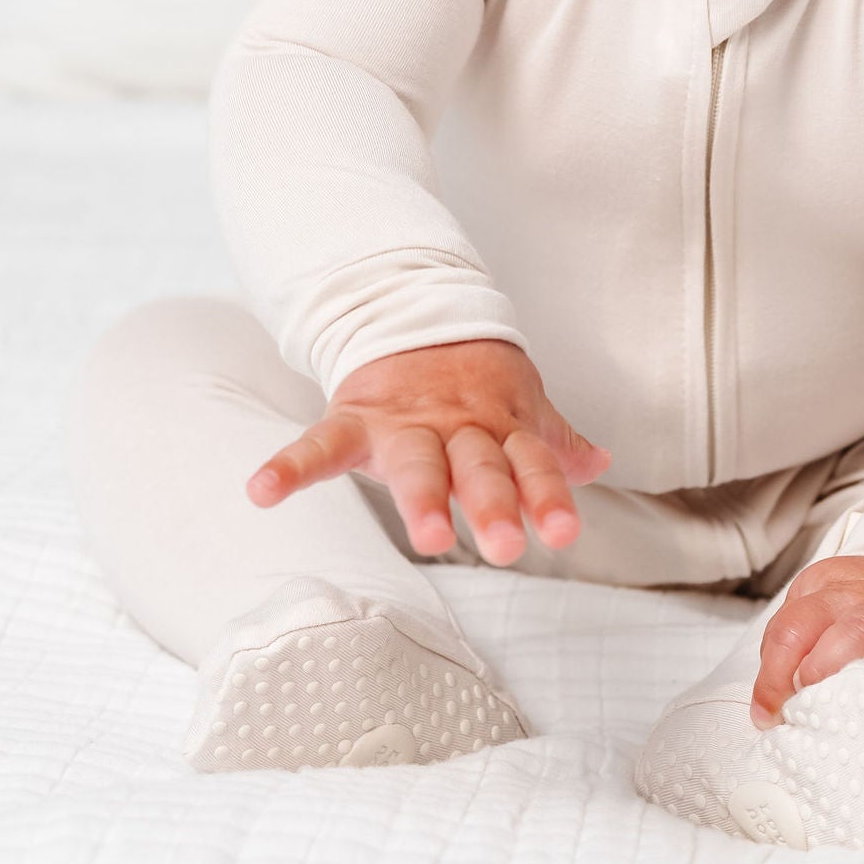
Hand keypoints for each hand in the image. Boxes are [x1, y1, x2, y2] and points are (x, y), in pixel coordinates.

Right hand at [247, 338, 610, 565]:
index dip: (549, 496)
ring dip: (420, 499)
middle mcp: (455, 427)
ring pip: (415, 463)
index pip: (530, 462)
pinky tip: (262, 492)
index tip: (565, 533)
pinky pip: (319, 445)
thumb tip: (601, 464)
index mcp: (499, 426)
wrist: (413, 317)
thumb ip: (553, 443)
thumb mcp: (516, 409)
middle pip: (477, 467)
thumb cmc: (474, 383)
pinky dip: (289, 467)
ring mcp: (403, 424)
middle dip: (491, 504)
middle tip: (506, 545)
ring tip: (425, 538)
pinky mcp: (355, 420)